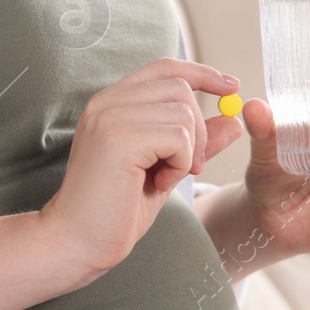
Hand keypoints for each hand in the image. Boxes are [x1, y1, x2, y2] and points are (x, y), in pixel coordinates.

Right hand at [43, 58, 242, 274]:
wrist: (77, 242)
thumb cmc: (115, 211)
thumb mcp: (165, 168)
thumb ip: (195, 141)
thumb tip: (233, 119)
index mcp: (111, 104)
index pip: (163, 68)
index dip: (201, 73)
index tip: (230, 86)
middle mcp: (106, 102)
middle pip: (180, 88)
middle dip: (199, 128)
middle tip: (190, 167)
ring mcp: (110, 117)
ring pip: (183, 112)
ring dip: (188, 151)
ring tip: (164, 177)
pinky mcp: (119, 138)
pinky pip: (178, 137)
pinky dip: (181, 163)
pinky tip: (158, 182)